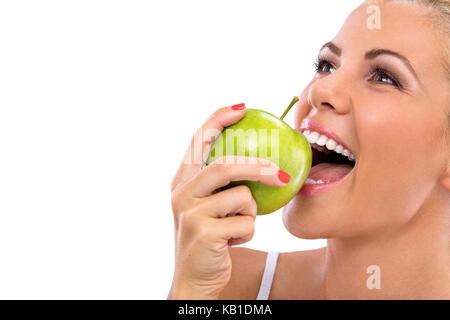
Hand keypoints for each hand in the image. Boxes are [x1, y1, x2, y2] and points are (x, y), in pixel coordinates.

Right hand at [168, 104, 288, 298]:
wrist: (195, 278)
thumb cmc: (210, 237)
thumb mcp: (210, 206)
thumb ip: (223, 184)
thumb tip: (261, 159)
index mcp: (182, 181)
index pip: (198, 140)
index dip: (219, 119)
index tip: (243, 108)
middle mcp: (181, 192)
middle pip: (225, 165)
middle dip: (258, 168)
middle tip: (281, 174)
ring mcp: (189, 212)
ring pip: (241, 197)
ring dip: (250, 213)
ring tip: (238, 225)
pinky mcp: (202, 232)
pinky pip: (246, 223)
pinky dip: (248, 232)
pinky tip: (232, 242)